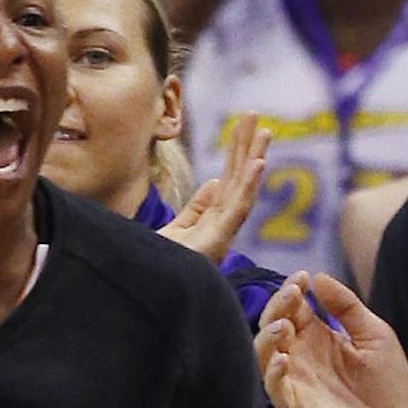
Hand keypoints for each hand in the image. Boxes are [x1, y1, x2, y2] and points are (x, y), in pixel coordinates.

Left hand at [161, 118, 269, 262]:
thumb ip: (196, 208)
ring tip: (264, 131)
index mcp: (213, 222)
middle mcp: (222, 227)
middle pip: (239, 179)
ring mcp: (221, 235)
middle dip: (247, 146)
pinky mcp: (216, 243)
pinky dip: (249, 186)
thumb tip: (214, 182)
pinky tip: (258, 163)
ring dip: (255, 159)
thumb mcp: (175, 231)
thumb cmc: (157, 267)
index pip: (229, 180)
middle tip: (256, 115)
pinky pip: (237, 210)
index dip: (237, 153)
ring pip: (243, 190)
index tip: (245, 126)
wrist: (144, 292)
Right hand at [257, 274, 407, 407]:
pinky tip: (282, 360)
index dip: (292, 290)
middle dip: (277, 306)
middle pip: (273, 325)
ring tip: (284, 325)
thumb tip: (318, 277)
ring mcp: (296, 383)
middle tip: (293, 294)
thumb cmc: (387, 386)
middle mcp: (301, 357)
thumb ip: (347, 307)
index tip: (303, 277)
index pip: (293, 308)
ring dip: (267, 337)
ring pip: (263, 355)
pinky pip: (274, 390)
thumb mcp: (374, 335)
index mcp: (318, 338)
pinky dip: (272, 373)